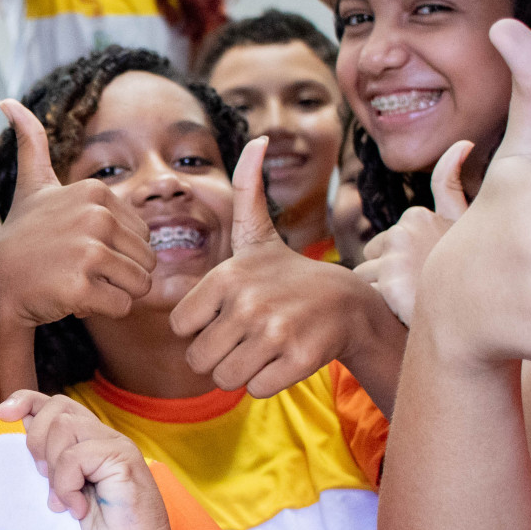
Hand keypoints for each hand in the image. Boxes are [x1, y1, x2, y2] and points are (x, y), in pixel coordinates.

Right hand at [0, 100, 154, 326]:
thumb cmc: (22, 238)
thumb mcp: (33, 185)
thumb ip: (32, 142)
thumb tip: (9, 101)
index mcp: (97, 191)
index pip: (145, 235)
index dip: (118, 250)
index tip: (79, 247)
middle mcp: (96, 216)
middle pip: (148, 261)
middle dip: (119, 274)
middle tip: (78, 268)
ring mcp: (88, 251)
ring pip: (139, 285)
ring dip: (112, 292)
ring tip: (77, 281)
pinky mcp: (81, 286)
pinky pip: (122, 307)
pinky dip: (100, 310)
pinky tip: (70, 297)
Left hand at [0, 390, 175, 529]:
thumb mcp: (61, 495)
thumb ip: (48, 467)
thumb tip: (20, 437)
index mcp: (89, 443)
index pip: (55, 404)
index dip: (26, 401)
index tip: (3, 414)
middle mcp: (104, 439)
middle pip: (58, 407)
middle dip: (37, 440)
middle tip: (43, 479)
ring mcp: (117, 447)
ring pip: (65, 426)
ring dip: (54, 467)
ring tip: (64, 499)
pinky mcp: (124, 461)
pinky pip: (76, 456)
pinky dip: (67, 485)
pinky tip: (78, 508)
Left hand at [172, 137, 395, 397]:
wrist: (351, 304)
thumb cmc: (290, 274)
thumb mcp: (260, 235)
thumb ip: (246, 192)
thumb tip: (256, 140)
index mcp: (228, 275)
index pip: (180, 327)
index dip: (200, 328)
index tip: (226, 315)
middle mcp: (249, 301)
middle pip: (198, 359)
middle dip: (218, 355)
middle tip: (246, 336)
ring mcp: (275, 331)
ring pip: (225, 378)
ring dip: (242, 370)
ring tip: (264, 345)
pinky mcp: (298, 359)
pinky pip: (256, 389)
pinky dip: (267, 381)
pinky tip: (284, 357)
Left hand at [356, 141, 469, 325]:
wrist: (476, 314)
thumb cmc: (471, 268)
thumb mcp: (464, 222)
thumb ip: (452, 184)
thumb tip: (462, 142)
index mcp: (418, 215)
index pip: (386, 241)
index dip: (402, 259)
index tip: (425, 270)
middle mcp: (405, 230)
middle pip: (372, 255)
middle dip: (389, 272)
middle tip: (419, 286)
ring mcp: (396, 256)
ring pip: (365, 275)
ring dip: (383, 289)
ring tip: (413, 298)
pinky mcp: (389, 282)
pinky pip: (365, 292)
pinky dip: (380, 303)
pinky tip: (404, 308)